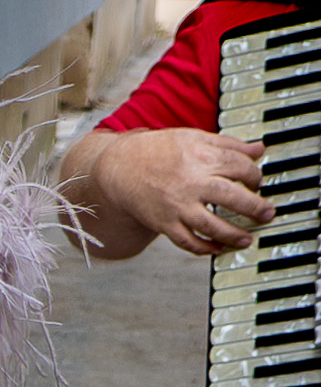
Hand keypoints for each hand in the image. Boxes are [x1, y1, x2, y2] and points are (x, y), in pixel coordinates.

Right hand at [90, 127, 270, 255]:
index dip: (255, 176)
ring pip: (212, 225)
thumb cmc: (157, 151)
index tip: (256, 183)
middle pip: (232, 197)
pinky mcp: (164, 223)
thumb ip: (228, 144)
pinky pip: (188, 242)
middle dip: (254, 207)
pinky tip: (217, 248)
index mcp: (200, 157)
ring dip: (233, 235)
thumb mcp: (193, 138)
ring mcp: (177, 206)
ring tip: (246, 239)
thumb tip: (258, 150)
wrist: (120, 169)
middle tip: (266, 214)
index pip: (240, 168)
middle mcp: (190, 182)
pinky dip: (204, 248)